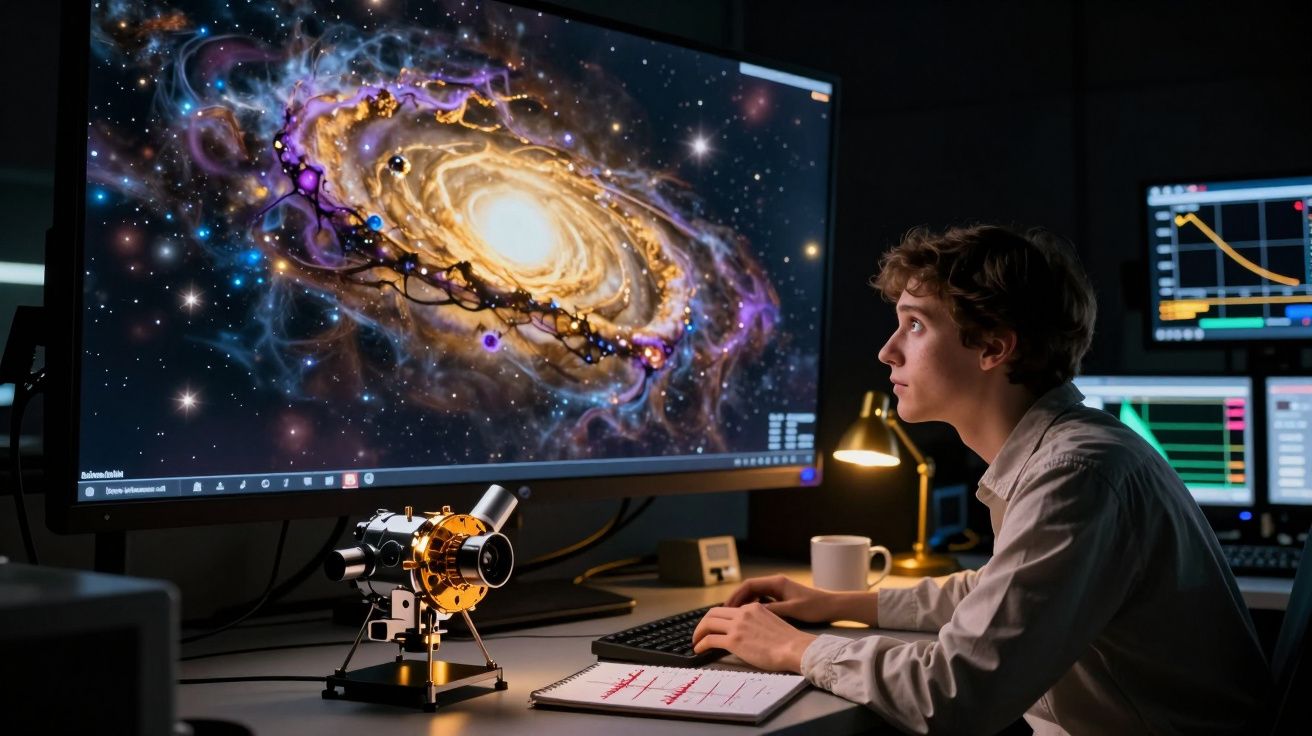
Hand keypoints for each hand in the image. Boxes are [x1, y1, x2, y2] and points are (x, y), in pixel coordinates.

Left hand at [691, 602, 816, 672]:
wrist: (795, 648)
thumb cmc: (789, 642)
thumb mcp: (772, 622)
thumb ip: (757, 623)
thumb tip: (749, 633)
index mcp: (753, 608)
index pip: (728, 610)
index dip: (718, 619)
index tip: (713, 627)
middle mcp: (743, 613)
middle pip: (713, 613)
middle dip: (703, 623)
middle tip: (699, 633)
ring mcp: (737, 626)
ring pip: (708, 624)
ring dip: (698, 633)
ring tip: (696, 642)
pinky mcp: (734, 641)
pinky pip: (710, 640)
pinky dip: (701, 644)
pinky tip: (699, 650)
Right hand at [725, 574, 874, 624]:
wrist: (833, 606)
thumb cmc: (815, 607)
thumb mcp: (792, 610)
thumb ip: (771, 610)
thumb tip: (751, 614)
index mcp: (776, 583)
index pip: (749, 585)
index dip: (736, 596)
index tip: (727, 608)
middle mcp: (776, 584)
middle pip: (749, 589)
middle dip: (737, 600)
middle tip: (726, 614)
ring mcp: (780, 590)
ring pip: (755, 595)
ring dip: (745, 604)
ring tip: (735, 618)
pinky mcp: (783, 598)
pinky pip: (763, 601)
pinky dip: (754, 608)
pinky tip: (752, 619)